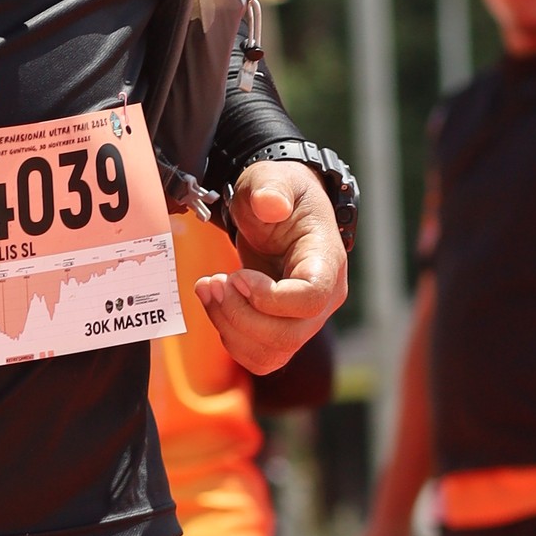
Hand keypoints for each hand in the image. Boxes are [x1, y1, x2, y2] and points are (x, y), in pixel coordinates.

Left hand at [196, 160, 348, 376]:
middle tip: (211, 282)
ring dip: (229, 328)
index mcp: (327, 261)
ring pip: (271, 352)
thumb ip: (271, 188)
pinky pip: (259, 357)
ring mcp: (305, 320)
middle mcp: (324, 298)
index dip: (270, 298)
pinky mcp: (283, 330)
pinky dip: (230, 338)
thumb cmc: (277, 194)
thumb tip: (270, 204)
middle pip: (288, 335)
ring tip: (208, 289)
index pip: (311, 299)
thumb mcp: (273, 178)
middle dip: (239, 315)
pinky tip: (216, 305)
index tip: (238, 276)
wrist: (277, 212)